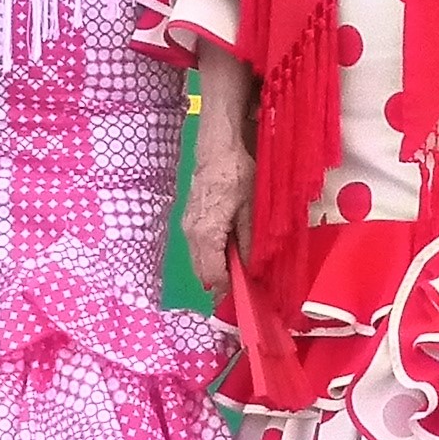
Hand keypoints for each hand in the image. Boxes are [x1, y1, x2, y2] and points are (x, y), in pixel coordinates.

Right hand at [180, 145, 250, 300]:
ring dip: (216, 267)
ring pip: (198, 261)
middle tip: (245, 280)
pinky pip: (196, 248)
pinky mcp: (187, 219)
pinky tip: (227, 248)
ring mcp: (186, 227)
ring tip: (239, 264)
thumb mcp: (252, 209)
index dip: (230, 288)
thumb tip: (251, 269)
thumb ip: (249, 243)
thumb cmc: (237, 174)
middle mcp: (191, 234)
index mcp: (206, 235)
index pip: (214, 276)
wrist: (217, 149)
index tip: (247, 290)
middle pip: (202, 273)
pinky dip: (210, 254)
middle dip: (222, 281)